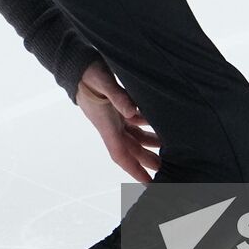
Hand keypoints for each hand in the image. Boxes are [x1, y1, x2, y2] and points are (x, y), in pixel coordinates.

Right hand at [75, 59, 160, 183]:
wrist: (77, 64)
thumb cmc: (88, 74)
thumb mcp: (104, 83)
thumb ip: (119, 97)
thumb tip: (131, 111)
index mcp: (107, 125)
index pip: (122, 155)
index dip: (135, 170)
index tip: (149, 184)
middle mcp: (111, 125)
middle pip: (133, 150)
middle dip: (149, 161)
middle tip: (169, 171)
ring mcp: (115, 117)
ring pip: (136, 137)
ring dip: (151, 145)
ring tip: (170, 151)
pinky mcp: (118, 107)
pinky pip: (135, 122)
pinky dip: (147, 126)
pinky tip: (160, 126)